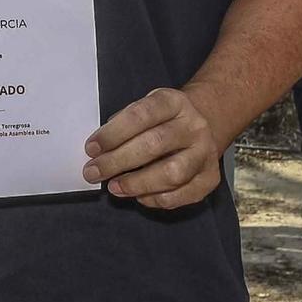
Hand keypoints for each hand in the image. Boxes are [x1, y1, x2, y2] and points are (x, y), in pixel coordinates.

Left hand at [83, 86, 224, 210]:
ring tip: (114, 187)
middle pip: (154, 145)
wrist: (206, 123)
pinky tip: (138, 196)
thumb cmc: (164, 119)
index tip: (91, 148)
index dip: (113, 133)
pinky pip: (182, 195)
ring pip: (172, 174)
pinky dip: (156, 199)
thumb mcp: (145, 107)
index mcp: (174, 102)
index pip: (141, 115)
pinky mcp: (211, 178)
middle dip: (118, 161)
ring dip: (137, 184)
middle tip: (93, 172)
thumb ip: (123, 124)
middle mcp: (194, 126)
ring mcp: (206, 153)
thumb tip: (98, 151)